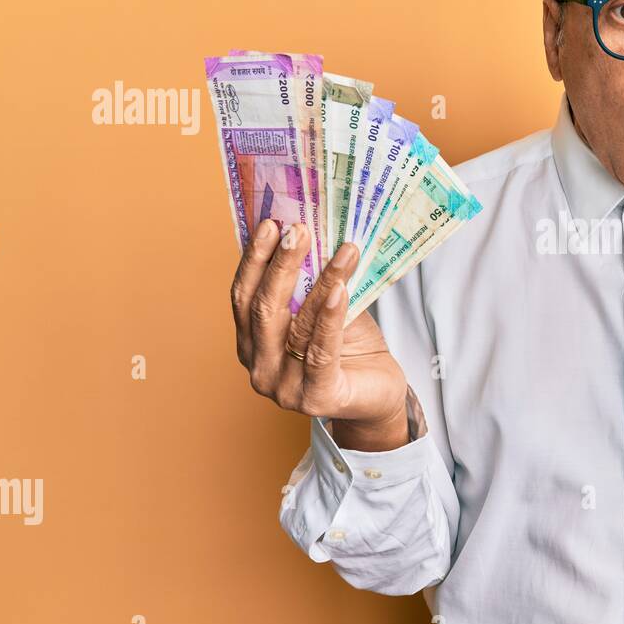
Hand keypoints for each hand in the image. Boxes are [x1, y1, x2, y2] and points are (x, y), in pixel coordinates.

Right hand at [230, 220, 410, 449]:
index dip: (254, 260)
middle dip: (279, 264)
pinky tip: (340, 290)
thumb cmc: (351, 349)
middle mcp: (259, 368)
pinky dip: (330, 317)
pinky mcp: (315, 399)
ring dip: (321, 281)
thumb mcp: (325, 310)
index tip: (270, 224)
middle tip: (298, 229)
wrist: (380, 395)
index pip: (243, 297)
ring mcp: (283, 388)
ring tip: (343, 250)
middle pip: (262, 308)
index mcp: (252, 345)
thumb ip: (310, 286)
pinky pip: (321, 350)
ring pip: (296, 325)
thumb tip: (314, 235)